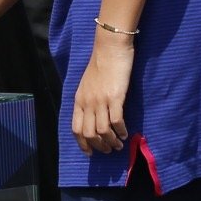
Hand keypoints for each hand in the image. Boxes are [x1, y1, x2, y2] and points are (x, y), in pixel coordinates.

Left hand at [71, 30, 133, 152]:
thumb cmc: (101, 63)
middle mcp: (87, 102)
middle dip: (98, 146)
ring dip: (111, 141)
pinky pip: (116, 121)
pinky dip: (121, 131)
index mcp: (79, 100)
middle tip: (108, 150)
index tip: (90, 152)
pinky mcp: (115, 97)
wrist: (110, 47)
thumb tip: (94, 115)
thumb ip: (88, 99)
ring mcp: (101, 100)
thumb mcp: (88, 84)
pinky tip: (125, 134)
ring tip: (118, 145)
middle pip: (89, 133)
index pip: (76, 128)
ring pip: (102, 130)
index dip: (82, 143)